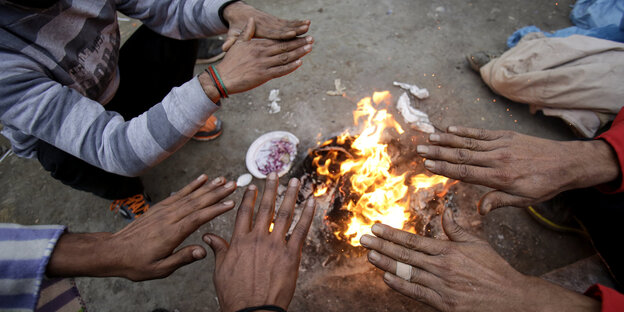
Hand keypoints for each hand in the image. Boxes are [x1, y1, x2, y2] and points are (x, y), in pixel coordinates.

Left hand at [47, 175, 236, 280]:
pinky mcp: (160, 208)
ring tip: (223, 179)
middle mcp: (169, 218)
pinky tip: (202, 179)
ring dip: (208, 186)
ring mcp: (164, 211)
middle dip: (217, 193)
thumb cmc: (137, 263)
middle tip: (234, 184)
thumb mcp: (159, 269)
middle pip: (197, 203)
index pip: (197, 218)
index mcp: (171, 234)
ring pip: (190, 196)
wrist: (114, 252)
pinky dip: (192, 185)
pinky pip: (179, 194)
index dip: (215, 210)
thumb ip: (182, 258)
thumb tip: (202, 251)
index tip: (231, 203)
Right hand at [204, 172, 315, 311]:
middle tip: (274, 174)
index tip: (253, 186)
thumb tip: (208, 236)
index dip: (249, 197)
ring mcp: (276, 246)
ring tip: (295, 181)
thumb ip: (219, 250)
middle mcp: (258, 239)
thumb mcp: (220, 270)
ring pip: (284, 214)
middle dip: (271, 188)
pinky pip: (301, 230)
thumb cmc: (235, 294)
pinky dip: (307, 215)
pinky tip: (311, 202)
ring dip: (291, 195)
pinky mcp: (291, 255)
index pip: (244, 212)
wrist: (253, 310)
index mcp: (240, 242)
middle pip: (265, 208)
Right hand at [207, 17, 312, 95]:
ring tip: (309, 48)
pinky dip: (290, 66)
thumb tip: (252, 20)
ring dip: (298, 53)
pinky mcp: (263, 75)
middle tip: (311, 40)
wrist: (222, 77)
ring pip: (285, 57)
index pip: (278, 40)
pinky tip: (300, 62)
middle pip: (284, 47)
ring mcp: (263, 64)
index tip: (301, 34)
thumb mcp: (238, 43)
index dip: (291, 38)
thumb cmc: (230, 62)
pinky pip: (280, 70)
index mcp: (258, 45)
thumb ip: (247, 32)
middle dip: (299, 43)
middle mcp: (262, 53)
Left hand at [222, 1, 309, 50]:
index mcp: (259, 29)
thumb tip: (224, 47)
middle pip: (284, 29)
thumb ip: (232, 41)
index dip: (282, 34)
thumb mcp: (233, 33)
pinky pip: (288, 23)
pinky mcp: (276, 21)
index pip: (272, 33)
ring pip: (288, 25)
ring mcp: (273, 22)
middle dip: (296, 32)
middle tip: (307, 32)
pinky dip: (297, 23)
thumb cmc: (235, 26)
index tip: (292, 35)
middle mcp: (268, 24)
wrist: (239, 12)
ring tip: (309, 26)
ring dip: (299, 26)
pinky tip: (307, 24)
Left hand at [360, 209, 599, 311]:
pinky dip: (400, 285)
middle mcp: (442, 267)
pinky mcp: (443, 304)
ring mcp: (441, 286)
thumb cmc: (494, 270)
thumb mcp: (477, 244)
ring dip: (385, 264)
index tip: (375, 227)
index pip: (412, 240)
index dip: (391, 234)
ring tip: (370, 255)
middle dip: (381, 246)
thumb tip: (445, 212)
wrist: (511, 299)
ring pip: (406, 272)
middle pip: (404, 255)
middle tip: (363, 238)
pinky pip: (416, 293)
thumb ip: (457, 229)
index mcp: (448, 250)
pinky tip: (387, 277)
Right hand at [416, 126, 619, 213]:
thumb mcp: (523, 200)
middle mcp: (497, 159)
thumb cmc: (543, 185)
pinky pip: (481, 134)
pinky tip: (450, 129)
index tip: (427, 164)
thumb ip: (499, 201)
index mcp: (500, 177)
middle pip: (462, 155)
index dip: (445, 168)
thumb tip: (480, 211)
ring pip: (469, 143)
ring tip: (428, 137)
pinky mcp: (506, 136)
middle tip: (419, 149)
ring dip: (446, 140)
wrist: (566, 163)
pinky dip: (465, 131)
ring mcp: (501, 145)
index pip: (466, 172)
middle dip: (438, 152)